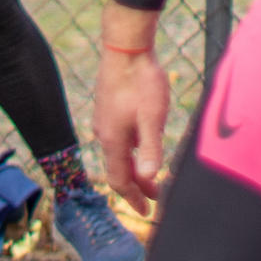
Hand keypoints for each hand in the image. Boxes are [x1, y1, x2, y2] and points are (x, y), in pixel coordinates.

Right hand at [90, 34, 172, 207]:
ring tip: (153, 178)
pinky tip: (143, 147)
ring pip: (119, 155)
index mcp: (113, 140)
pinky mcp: (109, 110)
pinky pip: (119, 141)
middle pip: (119, 170)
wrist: (126, 48)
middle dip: (137, 188)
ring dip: (135, 170)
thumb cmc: (141, 81)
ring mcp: (105, 121)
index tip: (147, 212)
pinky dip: (132, 153)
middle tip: (156, 199)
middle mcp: (104, 133)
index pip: (120, 180)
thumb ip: (150, 148)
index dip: (133, 199)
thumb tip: (148, 178)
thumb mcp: (152, 118)